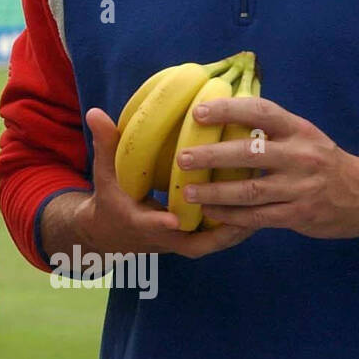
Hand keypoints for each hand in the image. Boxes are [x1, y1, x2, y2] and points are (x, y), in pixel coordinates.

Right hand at [69, 108, 251, 258]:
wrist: (112, 232)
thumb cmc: (111, 198)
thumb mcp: (105, 172)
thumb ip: (105, 144)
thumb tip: (95, 113)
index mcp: (138, 222)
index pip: (149, 225)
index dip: (161, 224)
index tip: (173, 219)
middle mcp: (163, 237)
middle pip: (195, 245)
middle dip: (220, 232)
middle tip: (245, 213)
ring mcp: (180, 241)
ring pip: (213, 242)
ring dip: (237, 228)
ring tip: (263, 205)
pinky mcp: (193, 239)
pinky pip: (219, 236)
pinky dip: (237, 225)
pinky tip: (258, 204)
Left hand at [174, 94, 358, 237]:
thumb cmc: (321, 160)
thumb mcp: (303, 135)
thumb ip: (269, 127)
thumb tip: (220, 110)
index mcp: (299, 130)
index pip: (261, 112)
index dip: (228, 110)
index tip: (197, 112)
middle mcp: (301, 156)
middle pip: (249, 154)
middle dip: (211, 156)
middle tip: (182, 158)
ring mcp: (301, 187)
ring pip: (249, 190)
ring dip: (214, 192)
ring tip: (186, 191)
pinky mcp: (299, 215)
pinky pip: (258, 216)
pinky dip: (230, 215)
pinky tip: (209, 212)